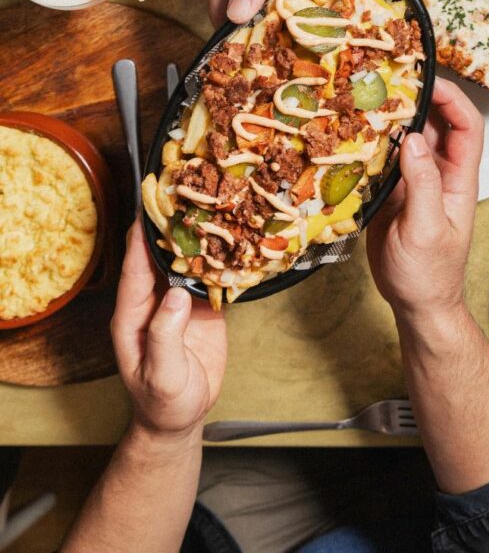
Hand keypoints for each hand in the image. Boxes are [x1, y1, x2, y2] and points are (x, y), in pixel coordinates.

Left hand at [110, 220, 226, 437]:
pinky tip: (235, 235)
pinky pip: (209, 275)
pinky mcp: (202, 305)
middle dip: (171, 224)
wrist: (181, 418)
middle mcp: (154, 299)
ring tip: (214, 202)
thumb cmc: (163, 402)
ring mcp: (178, 300)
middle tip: (187, 189)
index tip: (149, 203)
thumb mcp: (161, 374)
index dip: (140, 235)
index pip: (134, 266)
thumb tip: (176, 294)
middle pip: (160, 254)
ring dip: (199, 235)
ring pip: (186, 260)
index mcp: (133, 313)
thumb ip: (165, 334)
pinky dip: (220, 256)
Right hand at [366, 79, 483, 319]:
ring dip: (391, 117)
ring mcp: (415, 179)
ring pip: (407, 136)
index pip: (467, 126)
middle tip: (389, 79)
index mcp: (458, 179)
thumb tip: (413, 140)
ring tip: (366, 96)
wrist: (416, 304)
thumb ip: (422, 184)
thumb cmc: (431, 275)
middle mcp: (439, 172)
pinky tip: (353, 130)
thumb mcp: (427, 230)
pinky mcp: (392, 190)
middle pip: (435, 123)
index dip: (452, 99)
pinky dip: (372, 141)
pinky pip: (384, 156)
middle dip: (417, 97)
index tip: (428, 81)